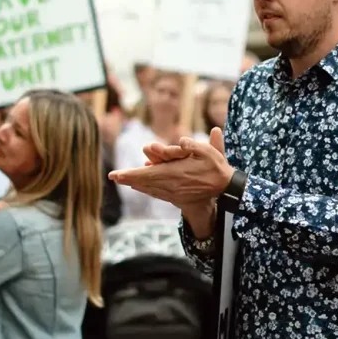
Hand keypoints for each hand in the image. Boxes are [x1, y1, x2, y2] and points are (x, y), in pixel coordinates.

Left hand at [110, 127, 232, 207]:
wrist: (225, 189)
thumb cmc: (217, 167)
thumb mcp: (209, 152)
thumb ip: (194, 145)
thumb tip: (182, 141)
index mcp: (175, 173)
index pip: (148, 174)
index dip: (130, 174)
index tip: (116, 174)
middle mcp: (171, 185)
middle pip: (145, 182)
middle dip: (128, 178)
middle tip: (112, 176)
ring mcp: (174, 193)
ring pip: (150, 188)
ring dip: (135, 184)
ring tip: (122, 180)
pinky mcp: (177, 197)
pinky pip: (157, 193)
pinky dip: (146, 189)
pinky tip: (140, 187)